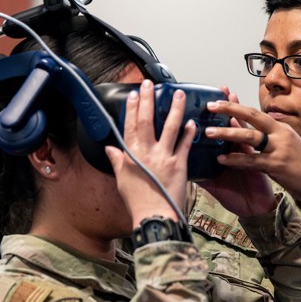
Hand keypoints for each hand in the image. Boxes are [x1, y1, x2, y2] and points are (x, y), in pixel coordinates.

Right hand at [105, 80, 196, 225]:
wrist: (154, 216)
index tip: (134, 94)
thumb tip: (109, 148)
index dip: (132, 108)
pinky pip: (184, 144)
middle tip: (151, 84)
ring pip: (169, 127)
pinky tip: (191, 122)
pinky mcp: (179, 165)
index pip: (129, 126)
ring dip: (174, 109)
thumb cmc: (137, 202)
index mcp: (131, 155)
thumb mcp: (122, 180)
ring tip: (179, 95)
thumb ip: (117, 161)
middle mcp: (146, 153)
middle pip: (147, 121)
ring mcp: (163, 157)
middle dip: (149, 100)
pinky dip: (188, 132)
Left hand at [197, 87, 276, 217]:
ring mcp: (279, 149)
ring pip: (250, 137)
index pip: (255, 112)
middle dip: (230, 109)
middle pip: (253, 116)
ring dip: (227, 133)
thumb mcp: (284, 143)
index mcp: (280, 128)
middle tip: (210, 107)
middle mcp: (280, 134)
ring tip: (208, 132)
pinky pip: (251, 161)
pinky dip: (235, 159)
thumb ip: (267, 134)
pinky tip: (221, 159)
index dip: (236, 105)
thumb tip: (247, 125)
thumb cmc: (298, 163)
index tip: (220, 99)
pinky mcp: (276, 165)